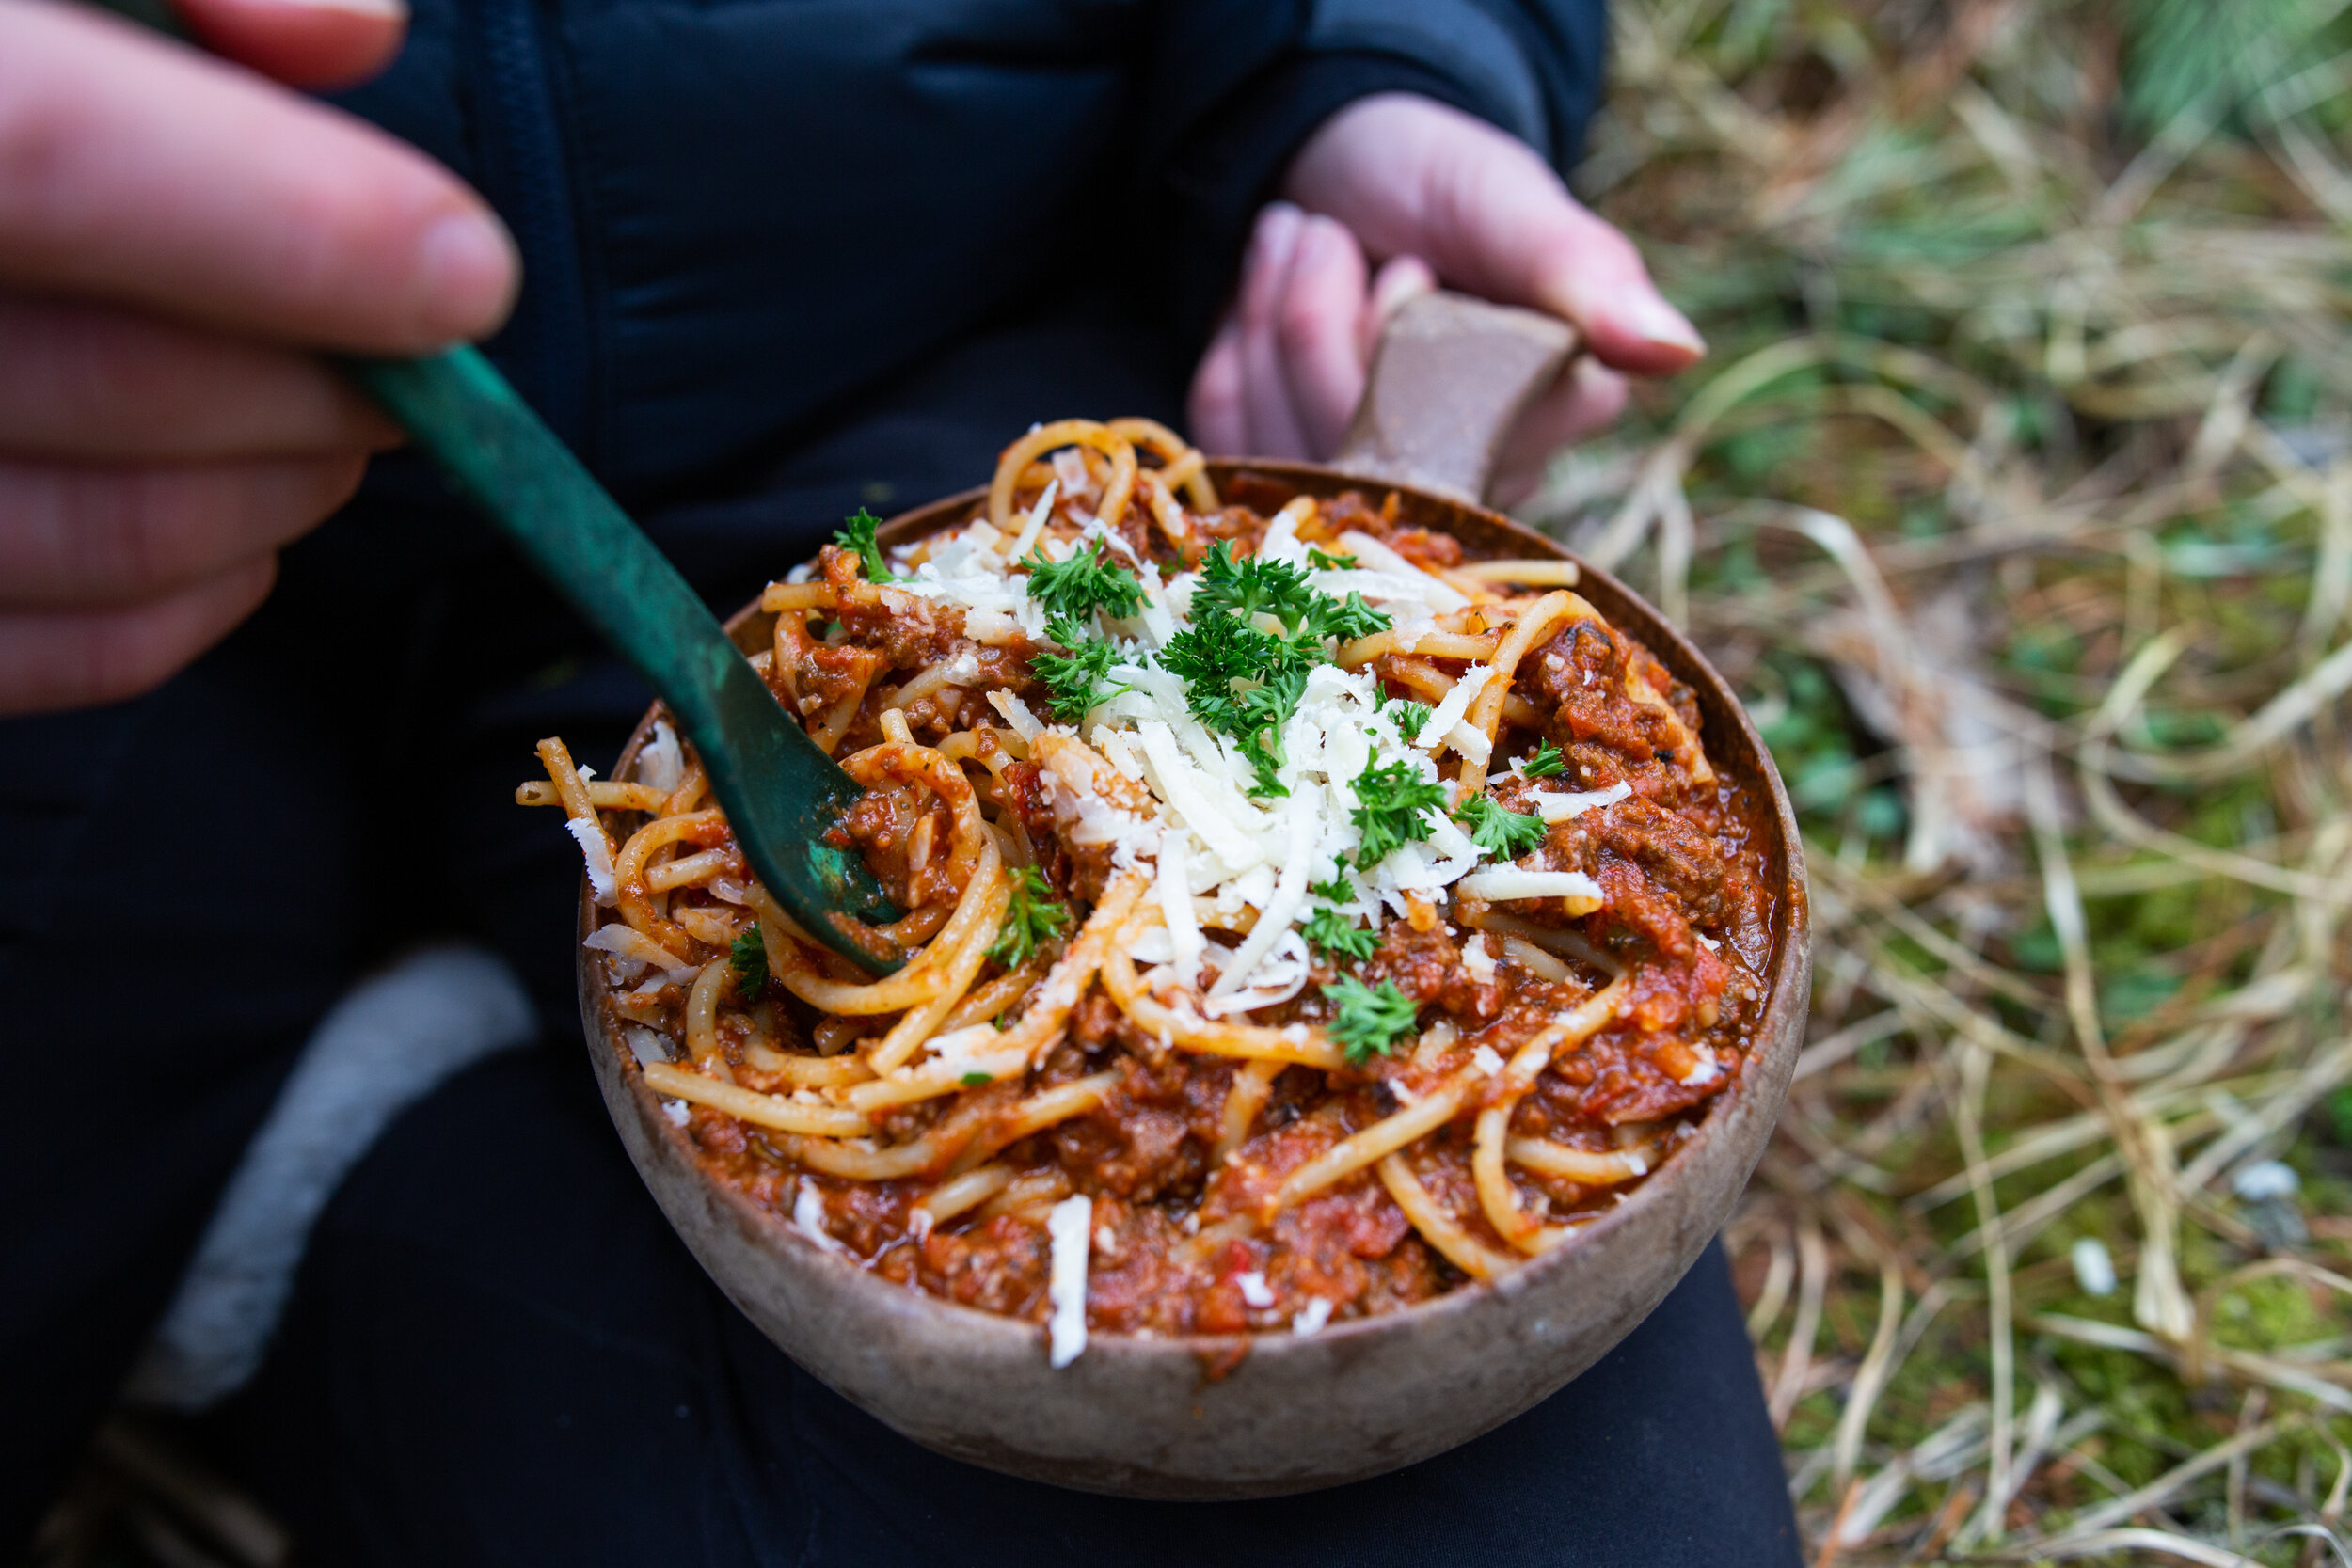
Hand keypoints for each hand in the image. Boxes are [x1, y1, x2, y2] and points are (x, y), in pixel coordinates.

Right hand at [0, 0, 515, 715]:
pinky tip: (249, 536)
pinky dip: (180, 607)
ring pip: (83, 532)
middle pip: (98, 373)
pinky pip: (26, 656)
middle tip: (432, 347)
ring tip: (357, 424)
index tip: (465, 269)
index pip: (39, 153)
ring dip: (277, 490)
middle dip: (320, 374)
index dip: (282, 222)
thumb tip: (352, 34)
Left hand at [1188, 93, 1704, 503]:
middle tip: (1334, 237)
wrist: (1335, 168)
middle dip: (1320, 318)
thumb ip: (1581, 273)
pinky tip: (1264, 301)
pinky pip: (1231, 439)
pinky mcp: (1288, 479)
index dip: (1404, 339)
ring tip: (1302, 247)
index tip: (1414, 269)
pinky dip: (1236, 347)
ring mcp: (1373, 492)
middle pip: (1358, 443)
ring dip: (1275, 317)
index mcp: (1551, 416)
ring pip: (1286, 441)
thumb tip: (1677, 353)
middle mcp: (1472, 477)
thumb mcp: (1507, 204)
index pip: (1456, 428)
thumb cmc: (1436, 180)